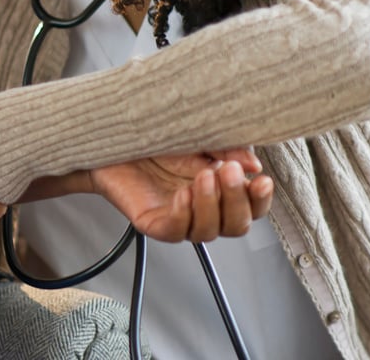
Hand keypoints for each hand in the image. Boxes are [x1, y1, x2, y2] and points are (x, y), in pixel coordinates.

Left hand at [90, 149, 273, 242]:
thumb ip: (226, 149)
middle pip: (236, 226)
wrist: (108, 138)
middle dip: (237, 200)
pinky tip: (182, 194)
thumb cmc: (152, 138)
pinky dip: (183, 214)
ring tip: (204, 176)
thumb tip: (254, 165)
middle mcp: (201, 209)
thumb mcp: (196, 138)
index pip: (251, 208)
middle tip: (229, 171)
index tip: (262, 180)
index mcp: (218, 190)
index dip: (260, 200)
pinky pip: (175, 230)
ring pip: (208, 232)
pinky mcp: (153, 223)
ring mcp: (177, 218)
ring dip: (211, 205)